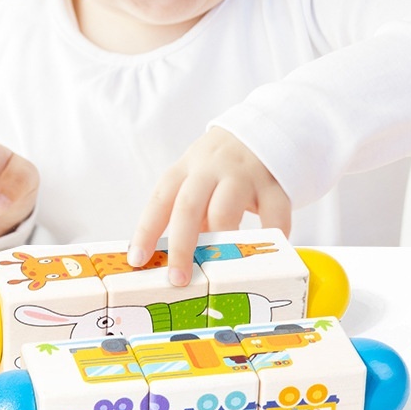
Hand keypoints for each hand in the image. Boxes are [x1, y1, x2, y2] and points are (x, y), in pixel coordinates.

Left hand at [127, 128, 290, 285]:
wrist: (260, 130)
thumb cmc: (219, 166)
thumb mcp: (197, 179)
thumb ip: (188, 214)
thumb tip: (177, 262)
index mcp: (185, 170)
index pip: (160, 200)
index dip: (146, 231)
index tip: (137, 260)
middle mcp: (210, 170)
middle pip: (189, 207)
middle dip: (181, 246)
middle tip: (178, 279)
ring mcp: (242, 175)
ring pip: (226, 210)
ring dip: (219, 242)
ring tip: (219, 272)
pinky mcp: (273, 184)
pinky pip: (273, 214)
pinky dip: (271, 237)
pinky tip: (268, 255)